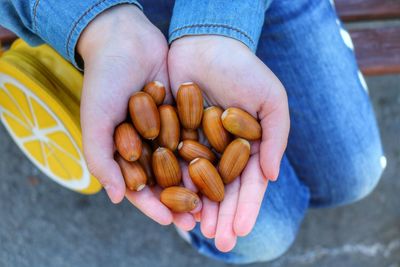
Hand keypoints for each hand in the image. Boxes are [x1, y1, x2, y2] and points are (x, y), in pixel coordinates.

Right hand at [78, 5, 197, 228]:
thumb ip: (101, 160)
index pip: (138, 187)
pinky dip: (206, 153)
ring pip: (183, 162)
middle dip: (179, 200)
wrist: (124, 41)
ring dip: (196, 183)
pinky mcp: (182, 114)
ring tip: (213, 201)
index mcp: (122, 151)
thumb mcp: (96, 121)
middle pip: (164, 179)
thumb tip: (118, 198)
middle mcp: (145, 144)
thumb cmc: (103, 82)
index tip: (169, 220)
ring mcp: (164, 130)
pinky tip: (221, 167)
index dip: (152, 205)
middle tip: (197, 220)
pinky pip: (195, 137)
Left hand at [168, 36, 289, 250]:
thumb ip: (275, 137)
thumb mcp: (271, 100)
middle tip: (220, 242)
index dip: (246, 207)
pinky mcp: (175, 136)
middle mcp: (223, 151)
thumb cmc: (243, 69)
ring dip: (200, 209)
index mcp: (248, 146)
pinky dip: (175, 186)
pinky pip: (175, 165)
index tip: (241, 230)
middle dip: (223, 216)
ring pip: (199, 184)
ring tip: (198, 232)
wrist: (206, 43)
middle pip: (224, 190)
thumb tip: (272, 177)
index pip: (249, 183)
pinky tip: (174, 205)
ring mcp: (199, 145)